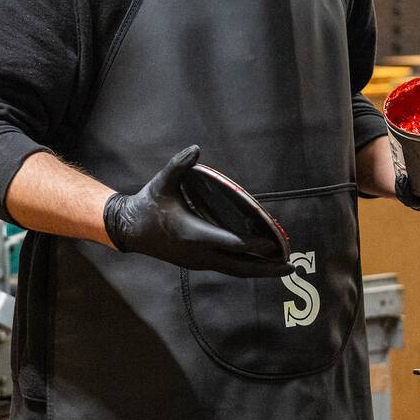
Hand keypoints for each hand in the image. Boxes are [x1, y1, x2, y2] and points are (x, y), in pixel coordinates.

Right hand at [103, 147, 289, 276]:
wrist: (129, 229)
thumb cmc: (147, 204)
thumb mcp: (162, 182)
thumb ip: (179, 165)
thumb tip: (196, 149)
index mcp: (192, 234)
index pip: (230, 242)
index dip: (253, 244)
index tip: (273, 242)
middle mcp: (199, 253)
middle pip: (239, 266)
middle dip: (266, 267)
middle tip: (290, 266)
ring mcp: (199, 261)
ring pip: (234, 270)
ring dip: (259, 270)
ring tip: (282, 267)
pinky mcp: (198, 263)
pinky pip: (227, 267)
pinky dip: (246, 266)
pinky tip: (260, 263)